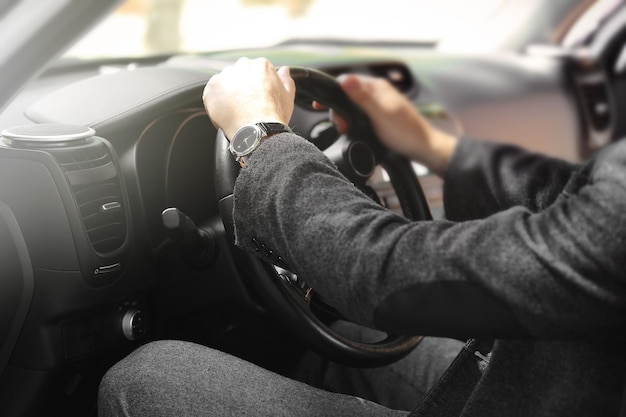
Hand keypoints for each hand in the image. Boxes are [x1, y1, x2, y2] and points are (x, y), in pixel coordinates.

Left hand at [203, 58, 295, 139]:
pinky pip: (212, 92)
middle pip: (238, 74)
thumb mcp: (287, 97)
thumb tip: (284, 70)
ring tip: (236, 111)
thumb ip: (285, 80)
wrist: (257, 132)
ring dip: (227, 93)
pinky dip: (216, 102)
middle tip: (244, 105)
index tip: (255, 98)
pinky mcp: (212, 87)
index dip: (254, 86)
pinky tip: (227, 113)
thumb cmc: (273, 117)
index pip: (254, 71)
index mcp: (261, 65)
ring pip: (224, 82)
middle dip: (240, 87)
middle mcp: (243, 66)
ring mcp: (226, 76)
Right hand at [328, 74, 457, 175]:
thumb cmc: (405, 132)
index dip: (332, 92)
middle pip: (347, 95)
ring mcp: (378, 105)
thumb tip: (344, 79)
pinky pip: (359, 115)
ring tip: (345, 129)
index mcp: (377, 87)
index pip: (346, 81)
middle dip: (339, 109)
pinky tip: (352, 131)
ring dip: (345, 117)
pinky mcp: (379, 117)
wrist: (423, 149)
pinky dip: (352, 122)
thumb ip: (362, 97)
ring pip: (352, 106)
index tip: (320, 105)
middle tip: (340, 126)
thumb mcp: (380, 114)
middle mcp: (377, 93)